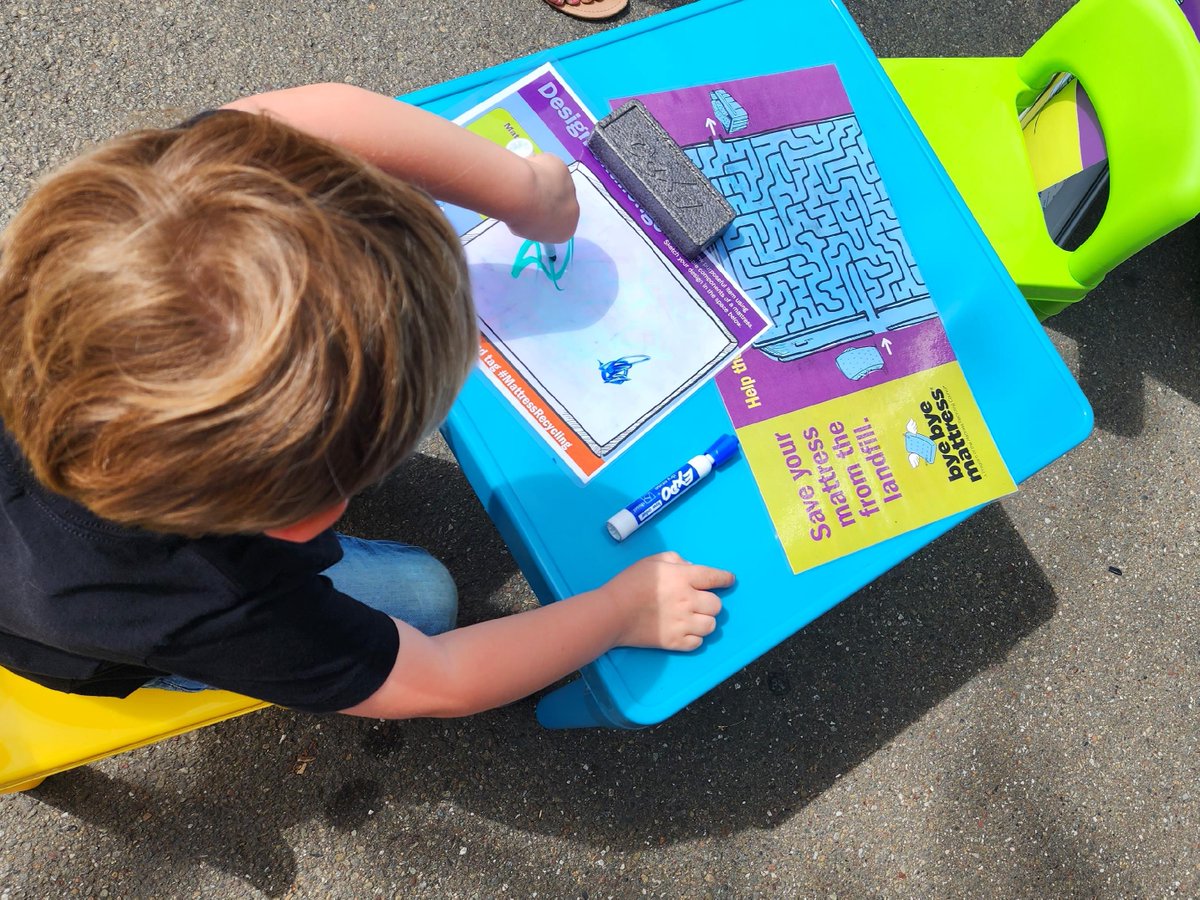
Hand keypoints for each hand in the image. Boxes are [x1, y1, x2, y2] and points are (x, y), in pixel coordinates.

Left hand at [503, 153, 579, 243]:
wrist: (521, 195)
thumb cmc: (522, 218)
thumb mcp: (528, 232)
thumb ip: (535, 224)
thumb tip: (528, 214)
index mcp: (567, 228)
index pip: (558, 223)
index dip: (542, 217)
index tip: (529, 214)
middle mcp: (573, 207)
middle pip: (559, 202)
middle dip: (545, 198)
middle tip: (525, 198)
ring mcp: (569, 185)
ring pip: (555, 183)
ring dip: (542, 182)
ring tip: (524, 184)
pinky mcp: (562, 167)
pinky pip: (549, 167)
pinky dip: (538, 167)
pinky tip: (527, 171)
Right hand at [597, 552, 733, 651]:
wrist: (612, 612)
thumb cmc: (629, 583)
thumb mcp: (652, 561)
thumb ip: (675, 559)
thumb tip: (691, 567)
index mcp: (683, 577)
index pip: (714, 577)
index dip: (725, 579)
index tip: (729, 580)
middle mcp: (687, 600)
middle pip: (717, 605)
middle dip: (711, 602)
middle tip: (699, 602)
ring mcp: (682, 623)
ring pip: (711, 626)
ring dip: (704, 621)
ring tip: (693, 618)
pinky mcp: (674, 642)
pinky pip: (697, 643)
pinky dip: (694, 637)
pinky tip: (685, 631)